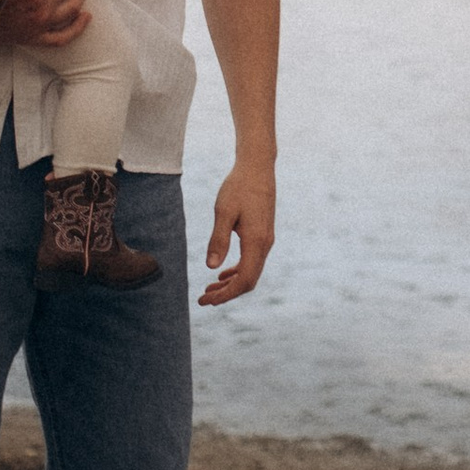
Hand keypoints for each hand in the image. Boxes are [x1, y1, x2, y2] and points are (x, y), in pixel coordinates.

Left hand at [203, 161, 275, 302]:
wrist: (257, 168)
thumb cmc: (238, 187)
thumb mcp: (224, 211)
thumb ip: (218, 239)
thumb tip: (211, 267)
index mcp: (256, 242)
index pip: (244, 280)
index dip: (226, 295)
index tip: (206, 300)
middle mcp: (264, 244)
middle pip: (249, 281)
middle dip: (227, 294)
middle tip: (204, 299)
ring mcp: (266, 240)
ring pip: (251, 272)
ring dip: (231, 284)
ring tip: (209, 289)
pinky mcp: (262, 235)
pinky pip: (252, 261)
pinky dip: (237, 272)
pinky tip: (222, 273)